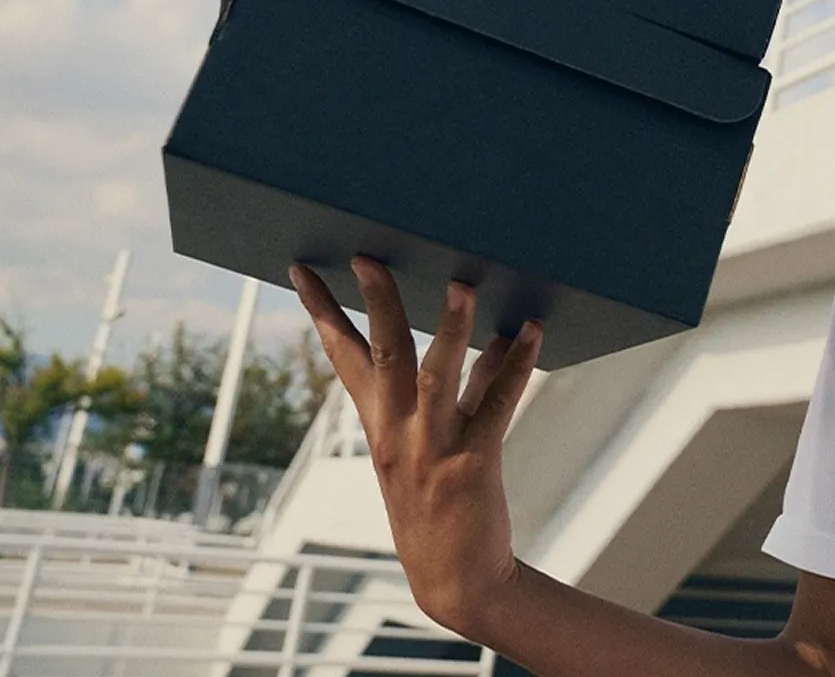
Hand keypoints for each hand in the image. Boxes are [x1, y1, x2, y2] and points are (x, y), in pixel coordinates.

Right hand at [289, 257, 540, 636]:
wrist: (454, 578)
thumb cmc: (443, 501)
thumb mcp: (438, 441)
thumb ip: (468, 386)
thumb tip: (499, 333)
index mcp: (379, 424)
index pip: (345, 357)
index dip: (322, 312)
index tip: (301, 269)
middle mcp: (397, 432)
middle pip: (384, 355)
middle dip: (376, 302)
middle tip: (367, 256)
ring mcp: (432, 448)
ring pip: (437, 375)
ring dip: (450, 328)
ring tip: (462, 284)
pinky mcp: (472, 465)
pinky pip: (496, 406)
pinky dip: (516, 366)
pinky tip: (533, 332)